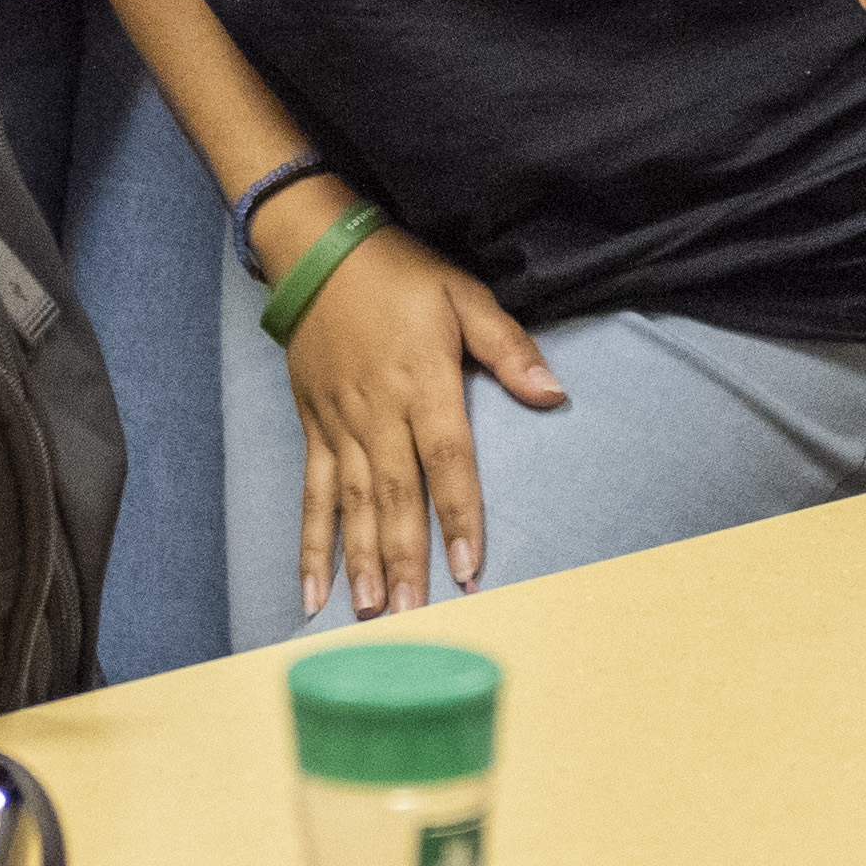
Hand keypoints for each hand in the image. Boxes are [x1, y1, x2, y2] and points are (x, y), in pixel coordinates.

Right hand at [281, 212, 560, 621]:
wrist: (317, 249)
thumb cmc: (400, 272)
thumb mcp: (464, 295)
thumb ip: (509, 348)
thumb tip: (555, 394)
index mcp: (423, 381)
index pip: (445, 460)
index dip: (457, 515)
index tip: (468, 568)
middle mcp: (378, 410)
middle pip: (394, 494)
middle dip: (406, 557)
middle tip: (415, 616)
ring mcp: (340, 422)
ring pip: (350, 503)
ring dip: (360, 561)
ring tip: (371, 612)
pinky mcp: (312, 426)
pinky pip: (311, 494)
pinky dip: (310, 545)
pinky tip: (314, 592)